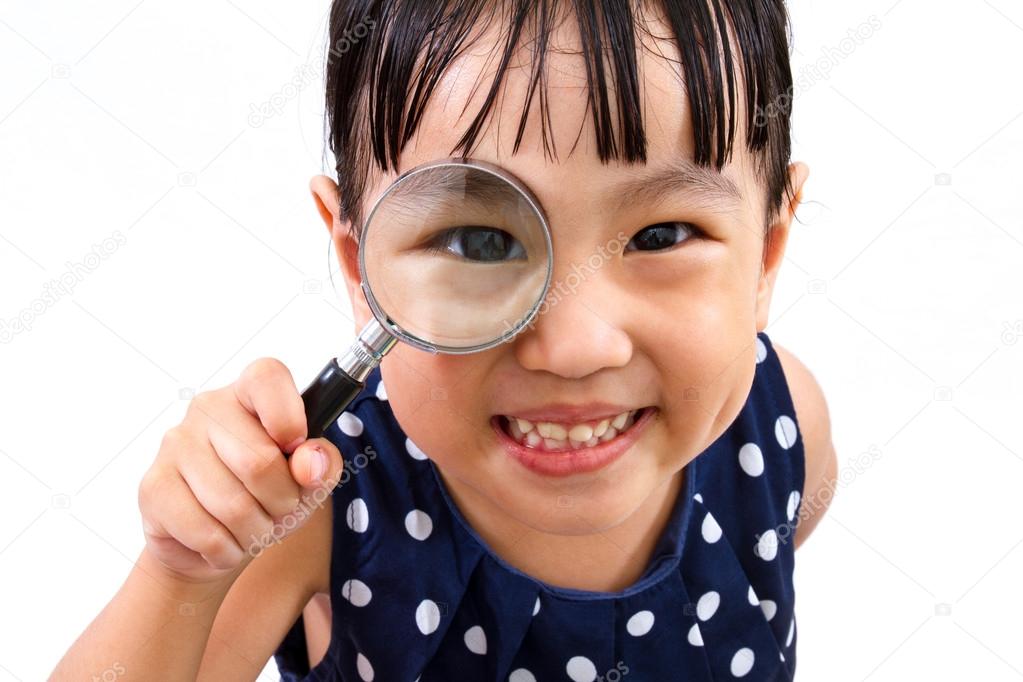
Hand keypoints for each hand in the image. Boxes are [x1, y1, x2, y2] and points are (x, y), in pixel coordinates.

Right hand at [137, 358, 343, 585]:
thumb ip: (323, 464)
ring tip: (252, 528)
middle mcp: (208, 409)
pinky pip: (206, 533)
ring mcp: (175, 445)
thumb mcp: (309, 481)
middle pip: (259, 461)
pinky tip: (225, 543)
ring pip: (233, 505)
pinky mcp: (153, 487)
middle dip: (282, 502)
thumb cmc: (267, 497)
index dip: (289, 417)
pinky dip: (228, 551)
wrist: (212, 541)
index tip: (295, 447)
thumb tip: (309, 462)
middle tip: (279, 508)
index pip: (267, 377)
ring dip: (256, 532)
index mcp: (249, 394)